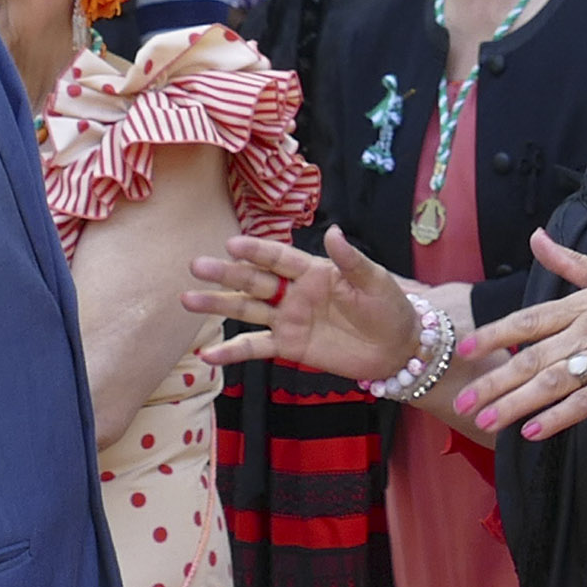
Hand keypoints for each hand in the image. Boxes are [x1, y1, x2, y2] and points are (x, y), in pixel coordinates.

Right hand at [185, 228, 422, 380]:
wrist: (398, 347)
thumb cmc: (390, 307)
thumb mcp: (375, 281)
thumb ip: (351, 260)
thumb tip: (334, 230)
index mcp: (314, 270)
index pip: (279, 257)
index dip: (256, 251)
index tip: (232, 244)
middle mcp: (295, 292)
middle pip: (254, 280)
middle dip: (226, 274)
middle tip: (196, 266)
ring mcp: (289, 319)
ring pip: (247, 310)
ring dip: (218, 306)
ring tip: (188, 300)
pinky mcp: (289, 346)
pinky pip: (256, 347)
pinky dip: (232, 352)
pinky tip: (208, 355)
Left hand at [455, 232, 586, 439]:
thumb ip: (570, 262)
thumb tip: (536, 237)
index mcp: (583, 304)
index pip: (530, 319)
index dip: (496, 333)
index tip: (468, 347)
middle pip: (532, 359)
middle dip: (494, 382)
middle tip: (464, 401)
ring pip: (551, 385)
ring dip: (516, 406)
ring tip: (487, 422)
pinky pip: (584, 405)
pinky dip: (558, 419)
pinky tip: (533, 432)